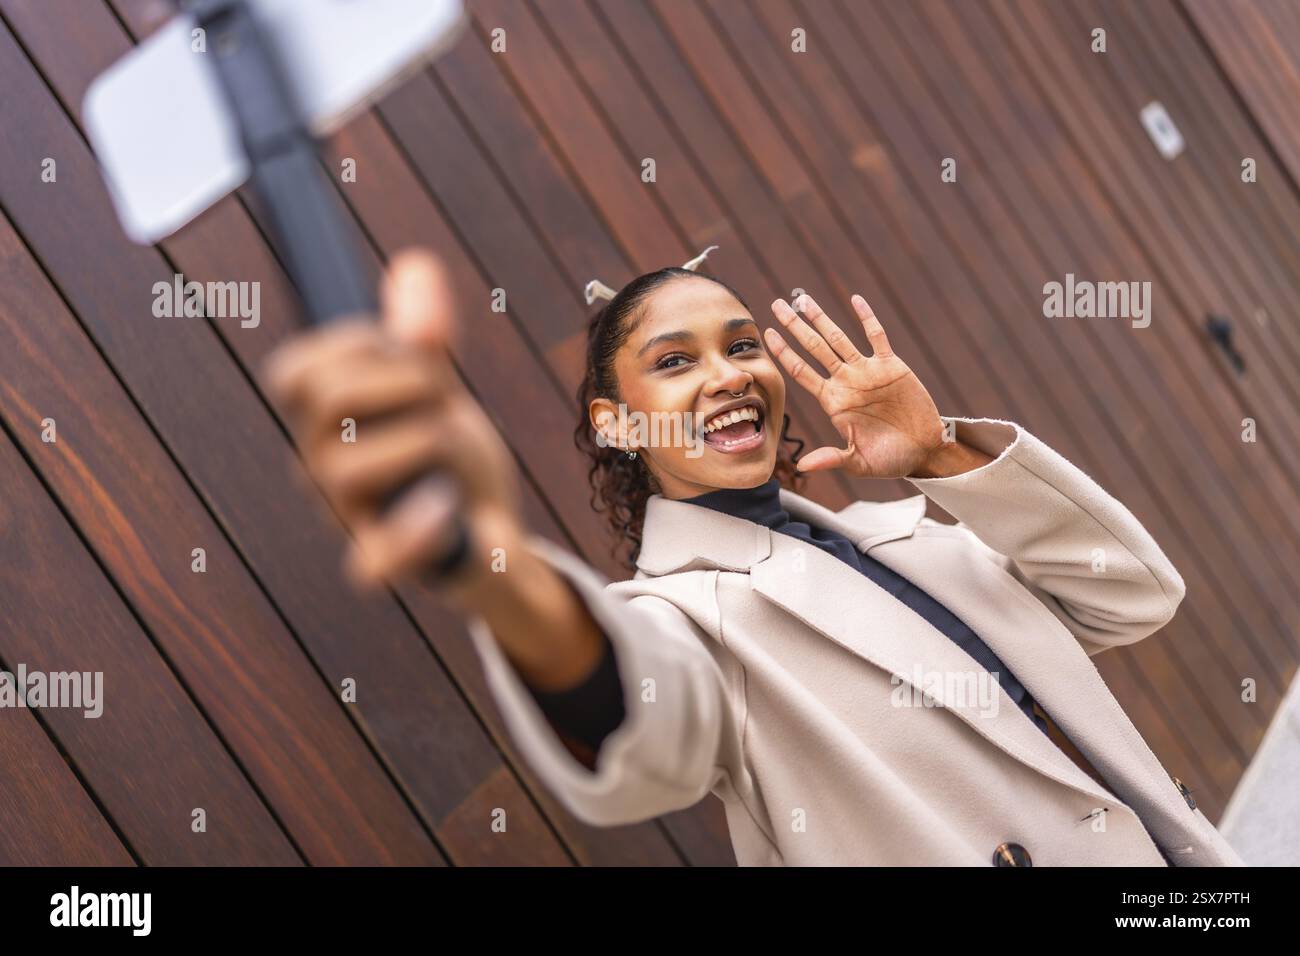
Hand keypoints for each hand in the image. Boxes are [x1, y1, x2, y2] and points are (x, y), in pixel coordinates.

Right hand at [262, 249, 523, 590]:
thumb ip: (422, 329)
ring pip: (348, 466)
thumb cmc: (446, 450)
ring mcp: (344, 514)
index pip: (296, 370)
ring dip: (424, 440)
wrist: (487, 524)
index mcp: (322, 418)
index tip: (411, 349)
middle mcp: (318, 464)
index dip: (357, 344)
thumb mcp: (438, 383)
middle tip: (444, 394)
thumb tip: (416, 265)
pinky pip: (367, 563)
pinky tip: (442, 506)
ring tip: (452, 449)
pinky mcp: (381, 560)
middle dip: (404, 380)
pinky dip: (408, 534)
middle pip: (327, 400)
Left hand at [764, 293, 946, 479]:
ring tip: (803, 298)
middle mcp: (846, 382)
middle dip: (795, 326)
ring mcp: (867, 371)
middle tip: (776, 304)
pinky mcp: (891, 366)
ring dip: (822, 318)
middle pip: (814, 348)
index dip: (785, 354)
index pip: (802, 372)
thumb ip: (832, 459)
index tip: (767, 335)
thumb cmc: (889, 459)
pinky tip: (855, 299)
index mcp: (833, 402)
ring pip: (839, 338)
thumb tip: (803, 466)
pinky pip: (877, 337)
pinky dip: (867, 318)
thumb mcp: (859, 463)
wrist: (924, 450)